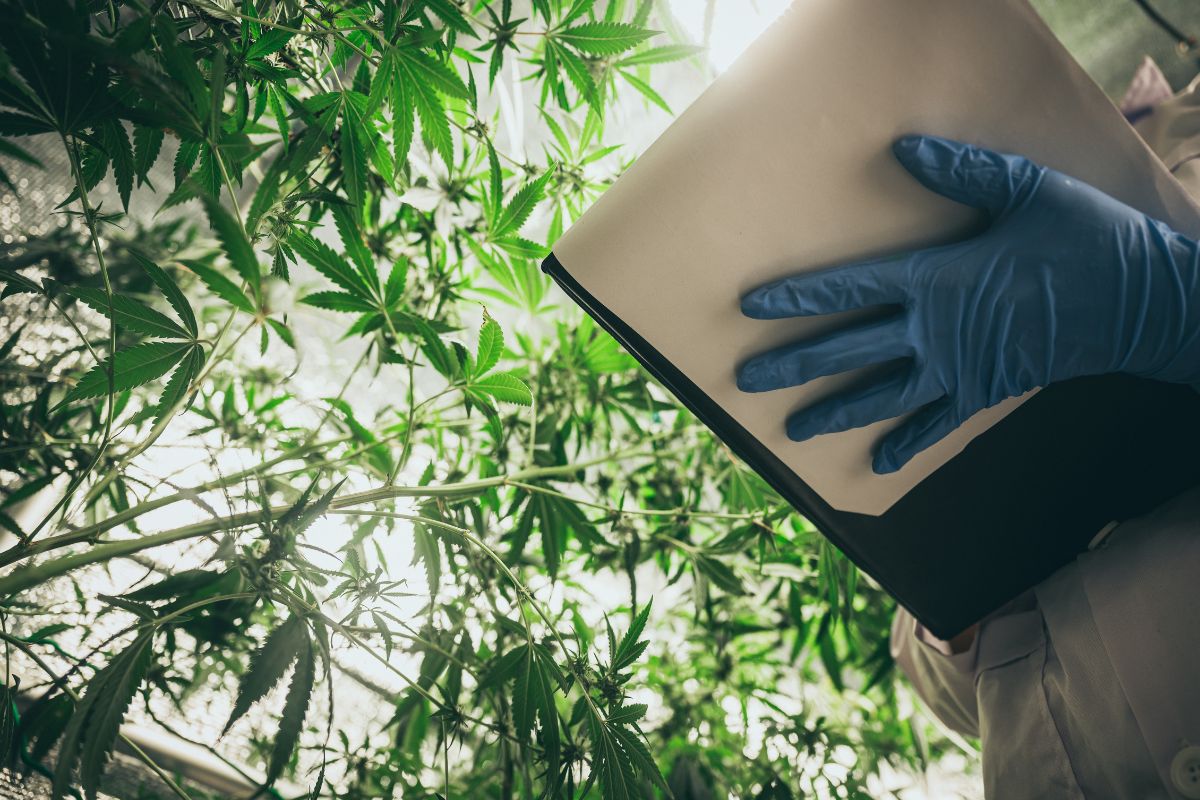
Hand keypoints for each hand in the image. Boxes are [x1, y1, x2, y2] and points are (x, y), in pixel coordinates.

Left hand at [737, 135, 1199, 473]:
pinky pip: (937, 424)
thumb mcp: (1027, 191)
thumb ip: (962, 171)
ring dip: (834, 413)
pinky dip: (907, 445)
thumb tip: (904, 146)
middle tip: (744, 381)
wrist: (1143, 304)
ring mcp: (959, 367)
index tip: (751, 306)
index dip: (797, 297)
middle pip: (848, 351)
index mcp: (937, 278)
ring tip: (791, 430)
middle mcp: (936, 330)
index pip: (848, 289)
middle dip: (793, 365)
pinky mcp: (986, 391)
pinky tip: (878, 464)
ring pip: (881, 395)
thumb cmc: (1085, 240)